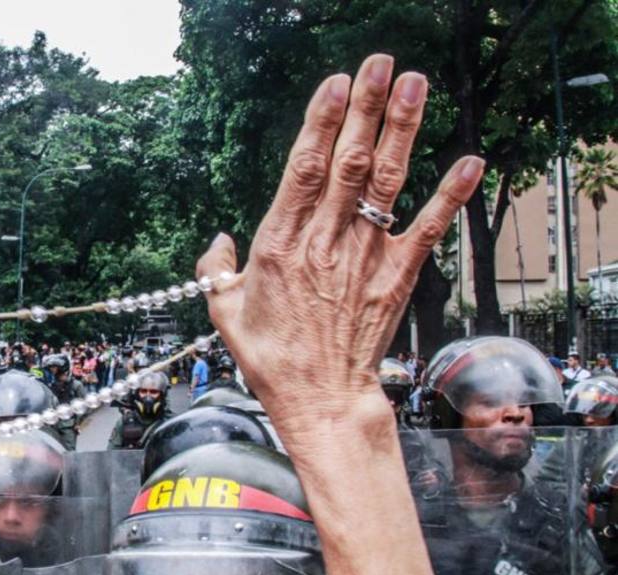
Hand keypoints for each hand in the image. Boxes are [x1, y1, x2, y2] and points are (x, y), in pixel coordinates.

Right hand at [197, 54, 483, 428]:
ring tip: (415, 85)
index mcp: (279, 246)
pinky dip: (448, 195)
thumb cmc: (271, 358)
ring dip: (402, 130)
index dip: (321, 123)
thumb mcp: (223, 313)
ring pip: (385, 183)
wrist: (320, 399)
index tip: (335, 85)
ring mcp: (363, 258)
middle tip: (378, 64)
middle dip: (365, 108)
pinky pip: (425, 230)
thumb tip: (220, 242)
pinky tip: (470, 161)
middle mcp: (324, 243)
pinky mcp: (396, 278)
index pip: (304, 170)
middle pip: (349, 163)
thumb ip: (216, 271)